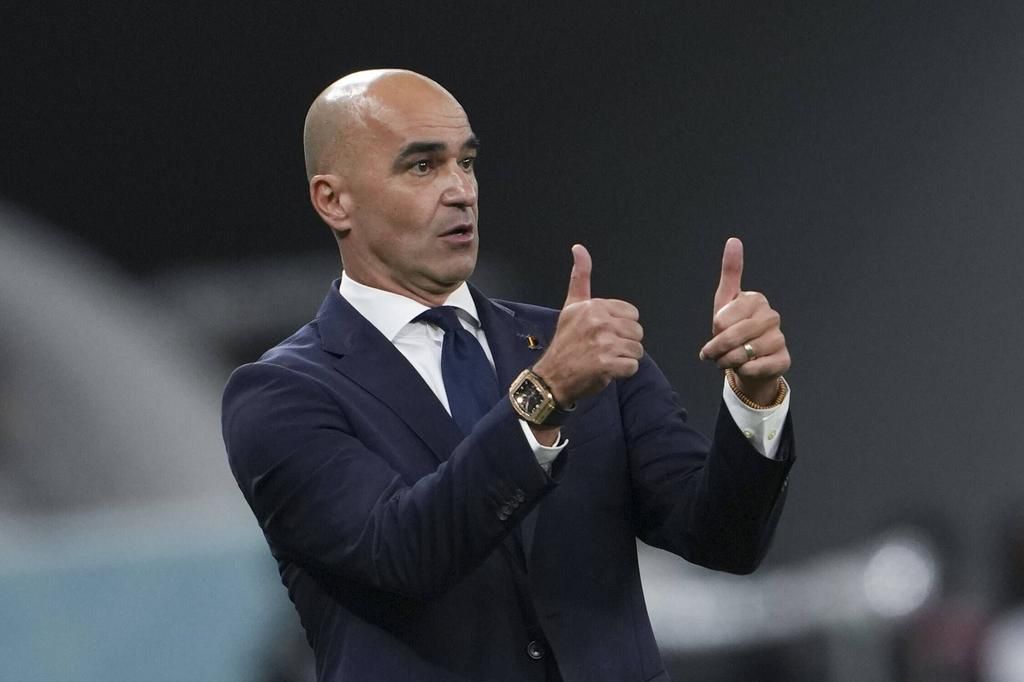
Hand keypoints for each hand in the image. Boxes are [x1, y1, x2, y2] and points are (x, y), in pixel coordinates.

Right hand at [531, 244, 644, 405]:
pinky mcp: (607, 364)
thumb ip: (580, 277)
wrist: (552, 376)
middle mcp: (599, 321)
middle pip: (637, 332)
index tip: (602, 333)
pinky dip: (622, 373)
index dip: (621, 326)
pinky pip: (632, 367)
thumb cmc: (565, 343)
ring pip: (637, 350)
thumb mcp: (572, 306)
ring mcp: (604, 343)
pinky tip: (606, 370)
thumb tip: (579, 247)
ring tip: (604, 360)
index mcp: (594, 306)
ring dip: (624, 359)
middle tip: (603, 349)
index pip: (632, 314)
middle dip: (624, 343)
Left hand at [699, 238, 789, 404]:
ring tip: (727, 360)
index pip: (723, 319)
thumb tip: (733, 240)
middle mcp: (772, 317)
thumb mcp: (725, 301)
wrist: (746, 360)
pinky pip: (756, 368)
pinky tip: (745, 367)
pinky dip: (744, 371)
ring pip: (744, 354)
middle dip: (717, 349)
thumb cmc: (733, 328)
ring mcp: (780, 338)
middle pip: (733, 336)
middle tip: (711, 354)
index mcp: (757, 300)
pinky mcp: (784, 359)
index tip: (715, 331)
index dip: (714, 330)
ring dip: (728, 362)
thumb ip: (730, 272)